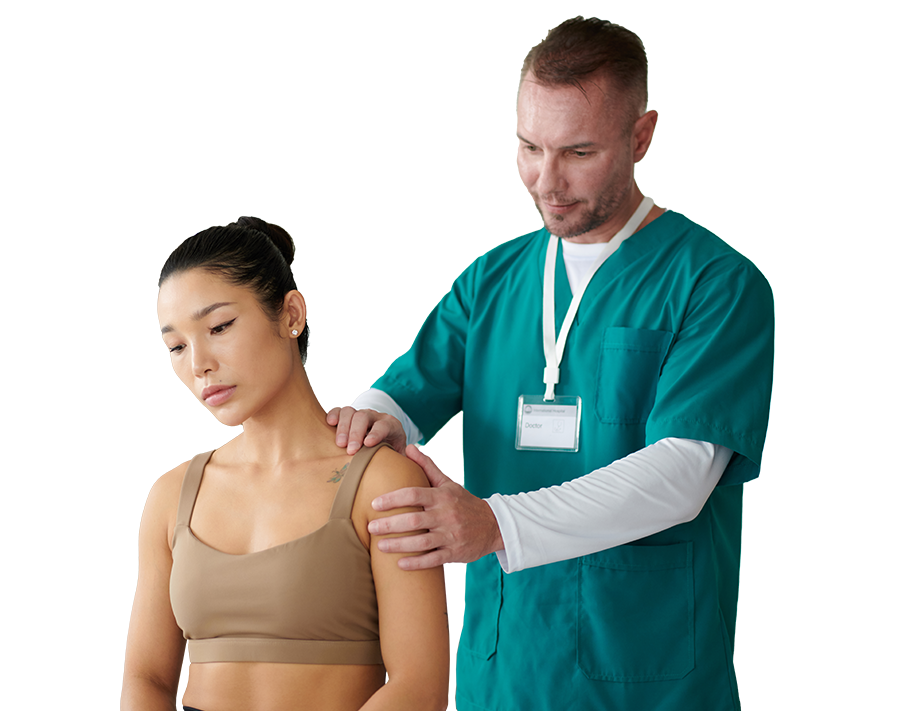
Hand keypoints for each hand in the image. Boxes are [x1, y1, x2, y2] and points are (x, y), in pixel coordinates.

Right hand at [327, 406, 407, 454]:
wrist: (385, 438)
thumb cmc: (392, 451)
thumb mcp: (400, 455)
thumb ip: (403, 462)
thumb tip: (407, 475)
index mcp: (391, 425)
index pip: (383, 426)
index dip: (376, 433)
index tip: (368, 444)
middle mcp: (375, 417)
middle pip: (363, 417)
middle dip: (356, 433)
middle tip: (351, 450)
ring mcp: (360, 415)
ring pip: (350, 412)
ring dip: (344, 427)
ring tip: (339, 444)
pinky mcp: (348, 416)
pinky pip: (339, 411)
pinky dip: (334, 415)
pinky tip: (330, 424)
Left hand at [368, 445, 504, 569]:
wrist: (493, 525)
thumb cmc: (464, 503)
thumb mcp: (447, 483)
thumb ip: (427, 466)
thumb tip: (409, 447)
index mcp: (442, 497)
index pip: (414, 494)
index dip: (393, 499)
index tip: (374, 503)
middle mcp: (446, 515)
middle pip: (414, 520)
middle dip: (390, 524)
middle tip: (370, 527)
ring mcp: (451, 535)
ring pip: (421, 542)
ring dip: (399, 545)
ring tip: (380, 546)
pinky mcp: (455, 552)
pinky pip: (433, 559)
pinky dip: (416, 563)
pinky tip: (400, 564)